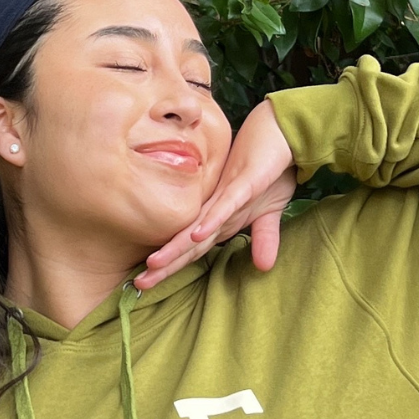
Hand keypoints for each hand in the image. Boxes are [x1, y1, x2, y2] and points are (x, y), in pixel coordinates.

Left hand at [137, 99, 295, 288]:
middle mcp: (215, 209)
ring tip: (154, 265)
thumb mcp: (270, 213)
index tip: (148, 284)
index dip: (172, 267)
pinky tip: (196, 235)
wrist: (280, 134)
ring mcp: (226, 196)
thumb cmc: (270, 170)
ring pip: (197, 227)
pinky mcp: (243, 183)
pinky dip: (211, 221)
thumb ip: (264, 239)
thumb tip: (264, 267)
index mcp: (218, 218)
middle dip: (164, 264)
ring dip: (177, 247)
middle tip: (138, 283)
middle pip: (186, 242)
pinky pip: (225, 206)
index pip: (191, 248)